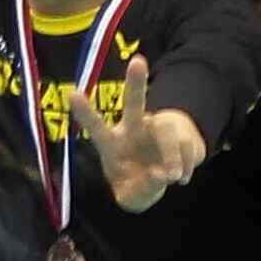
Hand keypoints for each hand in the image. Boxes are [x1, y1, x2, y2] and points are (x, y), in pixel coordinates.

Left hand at [78, 54, 209, 210]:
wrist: (164, 179)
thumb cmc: (136, 184)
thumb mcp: (132, 198)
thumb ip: (139, 191)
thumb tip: (158, 174)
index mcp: (113, 143)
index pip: (97, 127)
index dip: (85, 113)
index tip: (71, 94)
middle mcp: (134, 129)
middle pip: (135, 104)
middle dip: (136, 82)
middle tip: (138, 61)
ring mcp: (159, 129)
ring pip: (168, 132)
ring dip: (173, 157)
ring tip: (174, 178)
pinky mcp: (182, 134)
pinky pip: (188, 147)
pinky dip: (186, 167)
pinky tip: (181, 176)